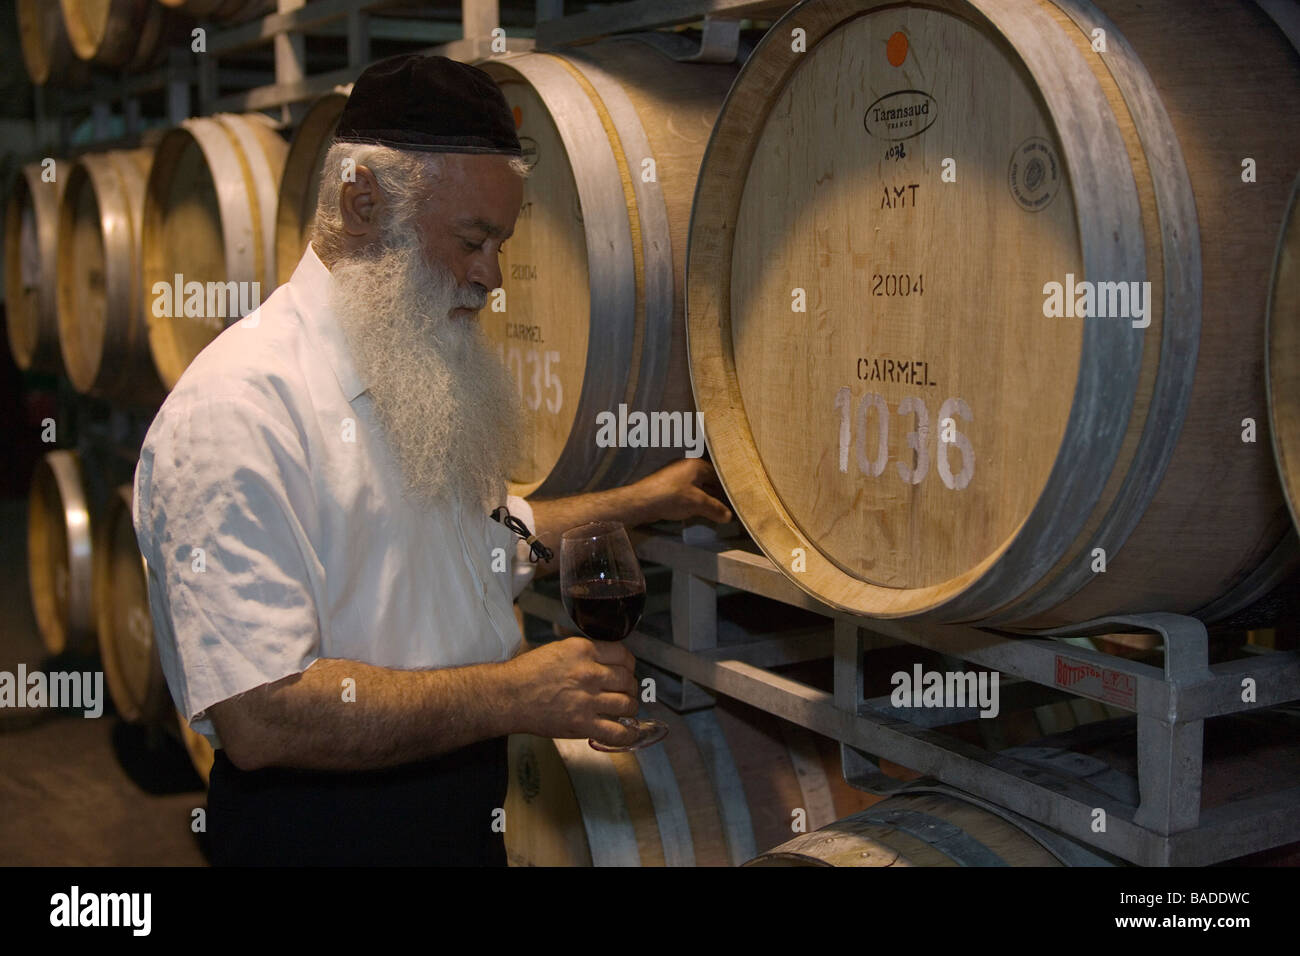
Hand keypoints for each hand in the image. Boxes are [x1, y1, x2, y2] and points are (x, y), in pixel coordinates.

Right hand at [502, 637, 640, 746]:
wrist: (508, 697)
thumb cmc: (527, 673)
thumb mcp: (558, 649)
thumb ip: (583, 653)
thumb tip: (604, 659)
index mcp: (583, 651)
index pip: (622, 654)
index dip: (628, 664)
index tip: (626, 669)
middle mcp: (588, 673)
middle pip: (627, 679)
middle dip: (630, 686)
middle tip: (626, 690)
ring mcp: (587, 701)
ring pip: (627, 704)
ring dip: (630, 707)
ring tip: (625, 709)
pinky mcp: (582, 724)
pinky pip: (617, 731)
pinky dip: (628, 733)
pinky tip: (630, 731)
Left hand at [635, 458, 731, 522]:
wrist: (642, 501)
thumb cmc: (672, 496)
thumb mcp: (697, 503)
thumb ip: (715, 508)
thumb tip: (729, 516)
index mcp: (696, 464)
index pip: (718, 473)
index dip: (728, 486)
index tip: (737, 497)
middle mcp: (687, 466)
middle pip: (708, 480)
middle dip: (717, 493)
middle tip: (729, 505)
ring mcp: (676, 476)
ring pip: (697, 487)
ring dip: (706, 498)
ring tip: (716, 510)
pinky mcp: (668, 486)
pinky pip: (687, 492)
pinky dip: (694, 500)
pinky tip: (698, 511)